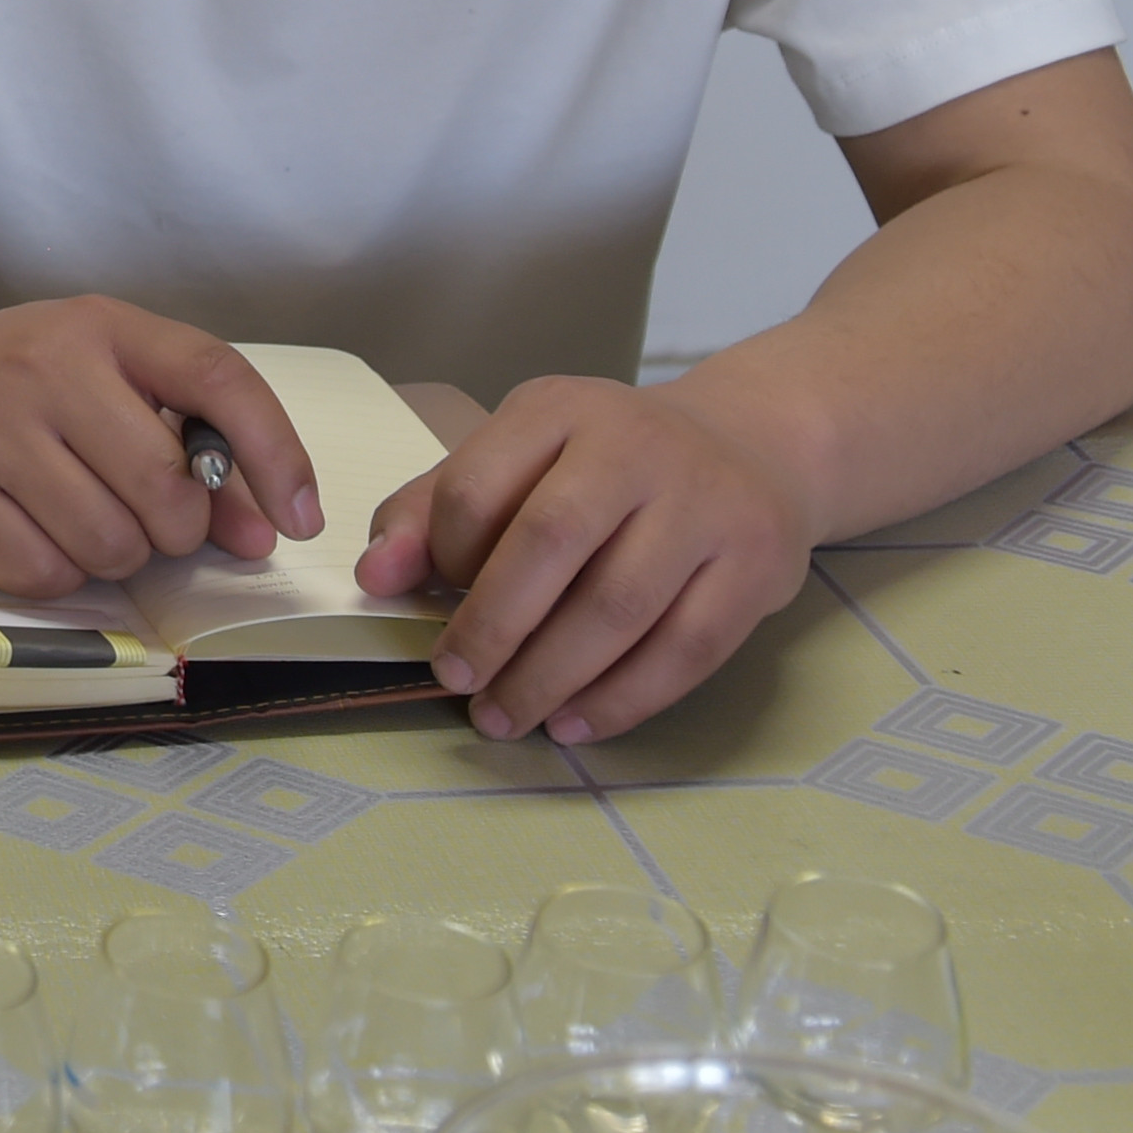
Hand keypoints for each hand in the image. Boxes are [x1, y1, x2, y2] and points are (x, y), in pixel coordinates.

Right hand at [0, 297, 320, 600]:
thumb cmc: (14, 378)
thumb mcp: (102, 378)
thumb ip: (186, 445)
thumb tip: (259, 533)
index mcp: (103, 327)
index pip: (217, 379)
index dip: (276, 454)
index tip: (300, 520)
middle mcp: (47, 366)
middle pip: (166, 492)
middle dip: (173, 529)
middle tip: (141, 515)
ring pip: (109, 545)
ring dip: (111, 555)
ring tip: (74, 516)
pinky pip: (44, 575)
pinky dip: (54, 574)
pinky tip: (27, 531)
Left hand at [355, 377, 821, 743]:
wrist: (750, 449)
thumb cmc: (605, 467)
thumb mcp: (517, 460)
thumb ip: (433, 511)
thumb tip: (375, 577)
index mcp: (559, 410)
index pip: (477, 486)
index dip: (444, 556)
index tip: (433, 603)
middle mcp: (637, 445)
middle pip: (550, 543)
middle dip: (492, 627)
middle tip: (455, 682)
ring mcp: (707, 504)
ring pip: (619, 607)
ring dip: (550, 676)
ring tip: (504, 716)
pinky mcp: (757, 566)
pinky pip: (684, 651)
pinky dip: (621, 699)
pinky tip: (573, 723)